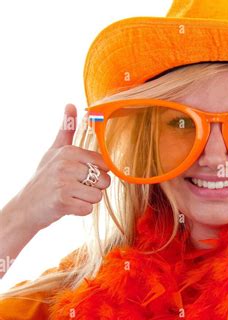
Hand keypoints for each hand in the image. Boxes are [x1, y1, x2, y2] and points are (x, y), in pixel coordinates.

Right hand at [10, 104, 110, 231]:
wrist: (25, 207)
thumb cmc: (44, 179)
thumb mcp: (54, 152)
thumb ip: (66, 130)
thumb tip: (71, 104)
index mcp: (69, 151)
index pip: (104, 165)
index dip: (96, 174)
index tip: (79, 175)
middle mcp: (65, 164)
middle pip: (104, 181)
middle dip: (93, 188)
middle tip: (74, 188)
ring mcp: (63, 183)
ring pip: (98, 196)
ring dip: (86, 200)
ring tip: (70, 196)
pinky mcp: (62, 201)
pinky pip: (88, 209)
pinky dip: (80, 210)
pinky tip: (66, 206)